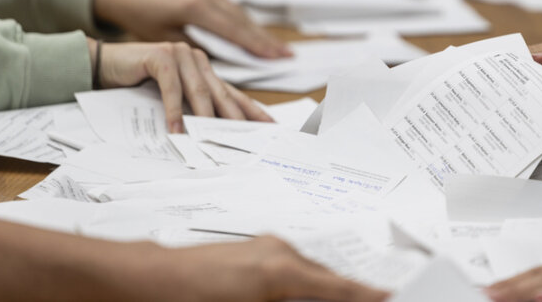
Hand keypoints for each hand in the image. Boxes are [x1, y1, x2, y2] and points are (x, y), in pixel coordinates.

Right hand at [92, 40, 271, 131]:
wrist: (103, 65)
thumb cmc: (137, 85)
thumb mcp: (170, 98)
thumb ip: (192, 107)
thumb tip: (215, 133)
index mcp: (203, 69)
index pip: (232, 92)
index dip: (251, 109)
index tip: (270, 125)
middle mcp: (196, 59)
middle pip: (221, 93)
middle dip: (236, 117)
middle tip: (250, 138)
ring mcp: (180, 54)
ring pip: (199, 91)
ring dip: (205, 118)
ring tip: (213, 140)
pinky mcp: (161, 55)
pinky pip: (172, 88)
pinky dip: (174, 111)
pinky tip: (176, 129)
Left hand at [93, 0, 290, 58]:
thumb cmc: (139, 18)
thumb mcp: (167, 39)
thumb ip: (197, 49)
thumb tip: (222, 62)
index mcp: (194, 6)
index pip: (234, 30)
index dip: (257, 46)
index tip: (277, 57)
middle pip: (243, 19)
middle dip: (265, 39)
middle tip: (287, 54)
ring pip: (239, 12)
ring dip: (258, 30)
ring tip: (276, 47)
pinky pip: (231, 6)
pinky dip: (244, 21)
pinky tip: (254, 33)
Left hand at [169, 236, 386, 300]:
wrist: (148, 282)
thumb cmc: (190, 300)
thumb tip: (323, 301)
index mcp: (283, 270)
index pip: (341, 290)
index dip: (370, 296)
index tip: (392, 297)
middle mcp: (279, 250)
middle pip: (330, 280)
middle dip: (348, 297)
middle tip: (368, 300)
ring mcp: (266, 246)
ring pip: (311, 274)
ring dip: (324, 292)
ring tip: (336, 301)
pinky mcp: (254, 249)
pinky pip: (292, 267)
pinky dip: (304, 284)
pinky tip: (300, 297)